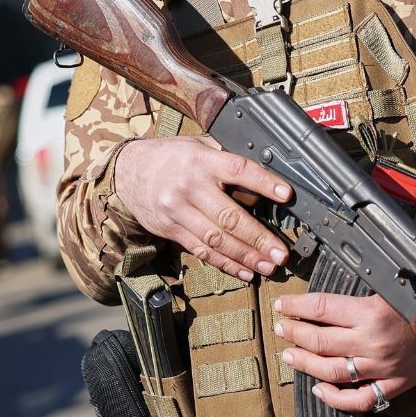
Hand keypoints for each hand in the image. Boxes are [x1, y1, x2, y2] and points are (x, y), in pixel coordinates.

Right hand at [113, 136, 291, 280]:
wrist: (128, 173)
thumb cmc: (171, 157)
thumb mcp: (197, 145)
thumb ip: (225, 157)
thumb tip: (263, 170)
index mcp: (201, 161)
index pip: (238, 170)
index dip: (263, 182)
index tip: (286, 194)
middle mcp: (189, 186)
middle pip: (229, 216)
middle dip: (258, 238)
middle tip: (280, 253)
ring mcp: (178, 211)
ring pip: (216, 239)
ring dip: (245, 256)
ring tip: (268, 266)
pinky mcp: (171, 230)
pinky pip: (201, 251)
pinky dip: (225, 263)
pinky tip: (244, 271)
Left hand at [273, 292, 415, 413]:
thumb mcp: (394, 287)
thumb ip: (363, 289)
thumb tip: (332, 285)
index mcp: (371, 313)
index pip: (321, 308)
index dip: (296, 306)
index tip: (283, 304)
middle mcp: (372, 342)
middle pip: (319, 340)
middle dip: (293, 332)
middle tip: (281, 327)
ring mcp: (380, 368)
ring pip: (330, 370)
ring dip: (305, 363)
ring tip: (290, 355)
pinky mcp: (392, 386)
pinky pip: (358, 400)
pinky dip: (335, 399)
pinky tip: (319, 390)